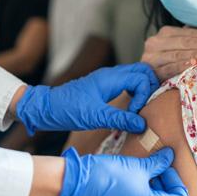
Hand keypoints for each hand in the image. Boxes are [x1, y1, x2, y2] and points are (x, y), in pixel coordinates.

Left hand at [17, 63, 158, 134]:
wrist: (46, 107)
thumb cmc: (67, 109)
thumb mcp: (95, 116)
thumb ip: (121, 119)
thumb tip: (142, 124)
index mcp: (111, 78)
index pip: (141, 78)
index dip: (144, 96)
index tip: (135, 113)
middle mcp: (112, 74)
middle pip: (142, 71)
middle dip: (150, 86)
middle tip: (147, 106)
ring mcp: (108, 79)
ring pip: (135, 75)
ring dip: (143, 89)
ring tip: (140, 107)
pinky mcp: (105, 86)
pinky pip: (127, 83)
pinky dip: (135, 92)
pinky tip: (131, 106)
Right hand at [46, 147, 188, 195]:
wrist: (78, 186)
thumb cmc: (110, 175)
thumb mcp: (139, 167)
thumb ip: (159, 163)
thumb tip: (169, 156)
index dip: (175, 181)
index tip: (165, 166)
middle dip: (170, 194)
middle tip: (160, 175)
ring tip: (148, 179)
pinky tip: (137, 188)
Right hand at [142, 26, 196, 80]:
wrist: (142, 85)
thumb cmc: (167, 68)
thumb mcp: (178, 52)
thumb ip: (194, 45)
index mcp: (165, 33)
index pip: (192, 33)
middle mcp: (156, 41)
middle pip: (186, 41)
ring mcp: (151, 56)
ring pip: (178, 53)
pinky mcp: (150, 71)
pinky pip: (168, 67)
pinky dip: (180, 65)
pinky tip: (192, 64)